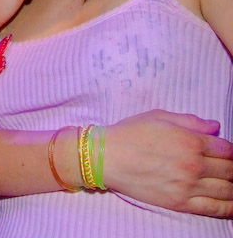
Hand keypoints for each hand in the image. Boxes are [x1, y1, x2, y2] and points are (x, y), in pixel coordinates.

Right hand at [105, 110, 232, 216]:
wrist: (105, 157)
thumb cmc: (129, 133)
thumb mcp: (159, 117)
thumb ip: (190, 121)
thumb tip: (215, 127)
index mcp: (190, 141)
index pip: (227, 149)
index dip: (231, 152)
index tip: (227, 154)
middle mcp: (193, 165)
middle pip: (231, 170)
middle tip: (229, 169)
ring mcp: (188, 186)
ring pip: (227, 190)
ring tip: (231, 184)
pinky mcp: (180, 203)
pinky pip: (214, 208)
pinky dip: (228, 208)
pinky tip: (232, 204)